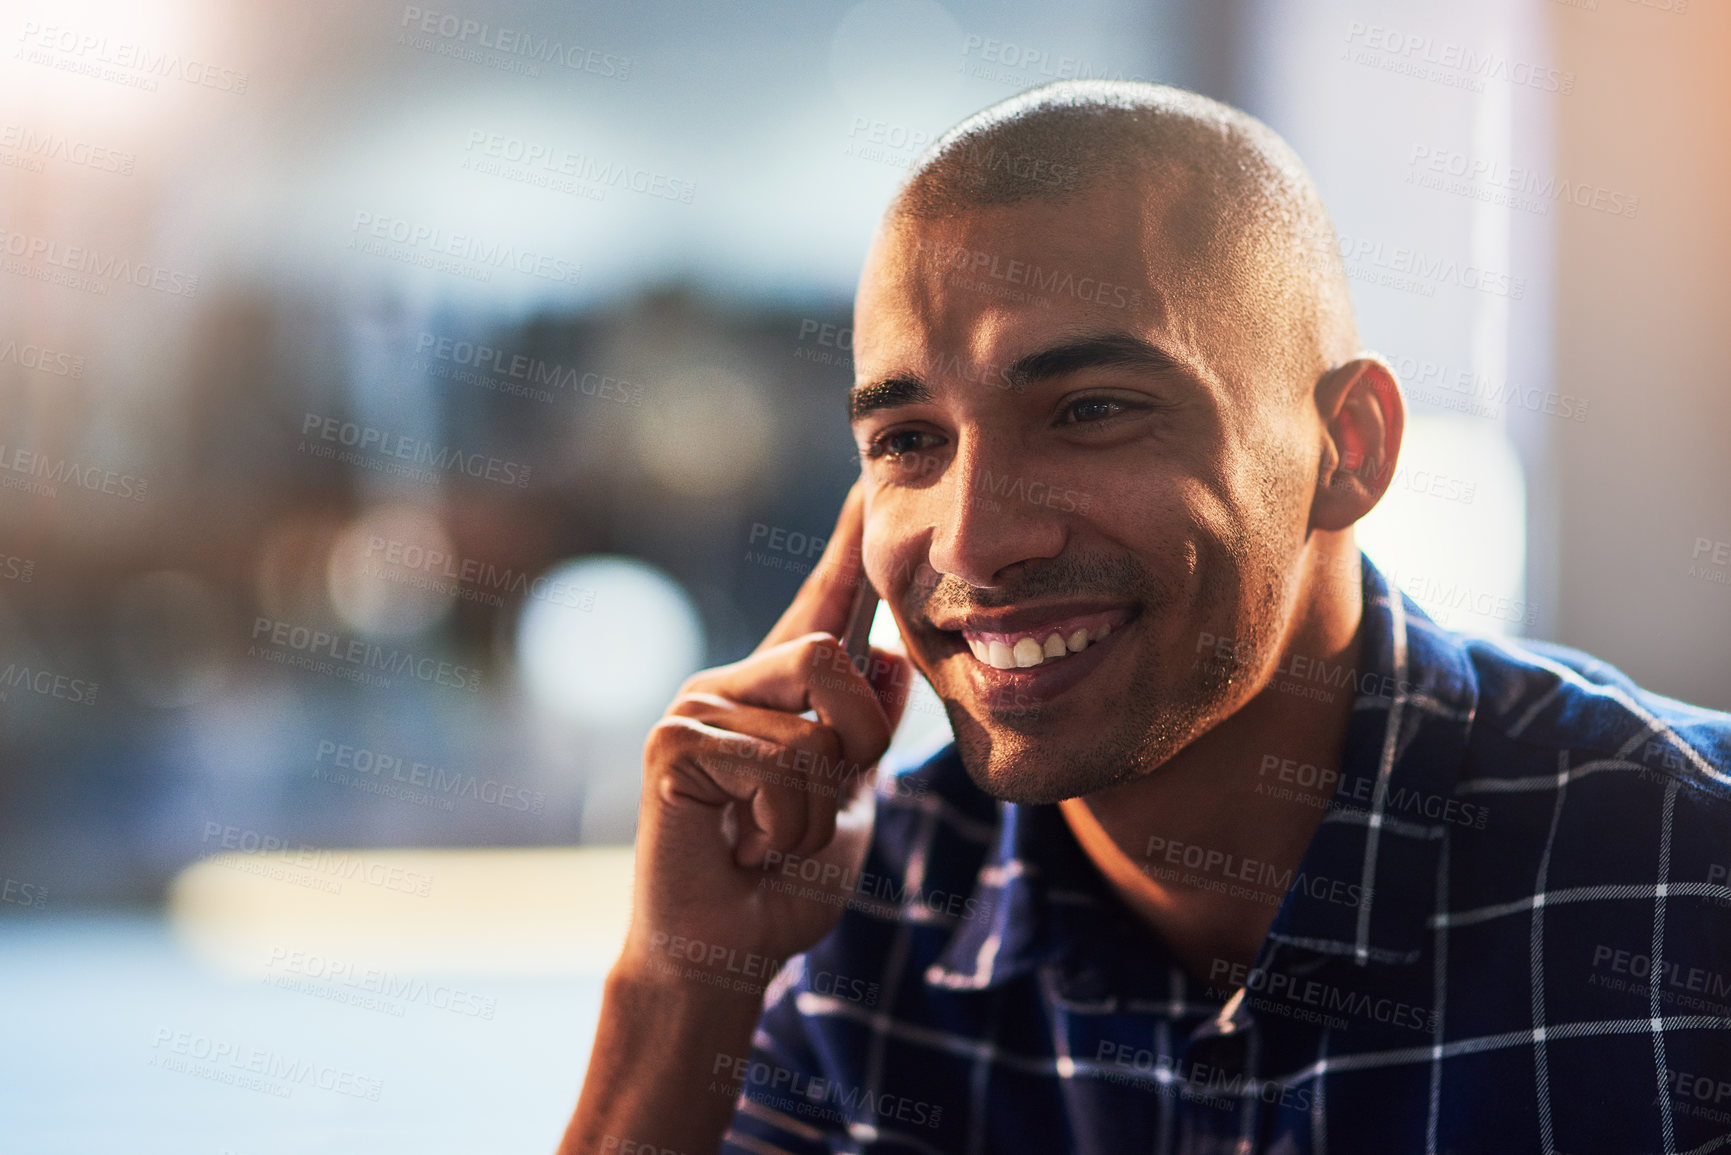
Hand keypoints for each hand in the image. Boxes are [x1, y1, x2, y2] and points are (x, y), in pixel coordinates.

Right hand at [618, 480, 911, 983]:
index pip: (820, 606)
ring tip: (772, 837)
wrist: (725, 949)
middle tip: (821, 806)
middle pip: (832, 660)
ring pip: (813, 727)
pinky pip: (778, 765)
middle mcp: (731, 683)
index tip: (866, 478)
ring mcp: (696, 707)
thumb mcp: (848, 801)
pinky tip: (744, 845)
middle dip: (858, 744)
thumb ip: (866, 733)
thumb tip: (894, 654)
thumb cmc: (782, 881)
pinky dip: (784, 825)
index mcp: (777, 693)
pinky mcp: (674, 744)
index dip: (846, 545)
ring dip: (817, 809)